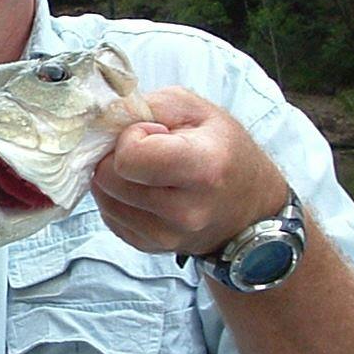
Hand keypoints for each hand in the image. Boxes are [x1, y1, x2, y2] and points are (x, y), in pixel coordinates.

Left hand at [91, 88, 291, 258]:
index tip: (152, 132)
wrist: (250, 204)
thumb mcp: (196, 109)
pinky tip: (144, 189)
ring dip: (114, 177)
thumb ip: (148, 106)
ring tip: (145, 169)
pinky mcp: (151, 247)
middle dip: (116, 156)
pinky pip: (109, 217)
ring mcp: (168, 236)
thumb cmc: (225, 149)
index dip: (130, 137)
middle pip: (108, 178)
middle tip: (144, 149)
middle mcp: (186, 211)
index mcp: (204, 169)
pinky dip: (118, 198)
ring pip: (103, 198)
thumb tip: (104, 120)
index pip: (129, 158)